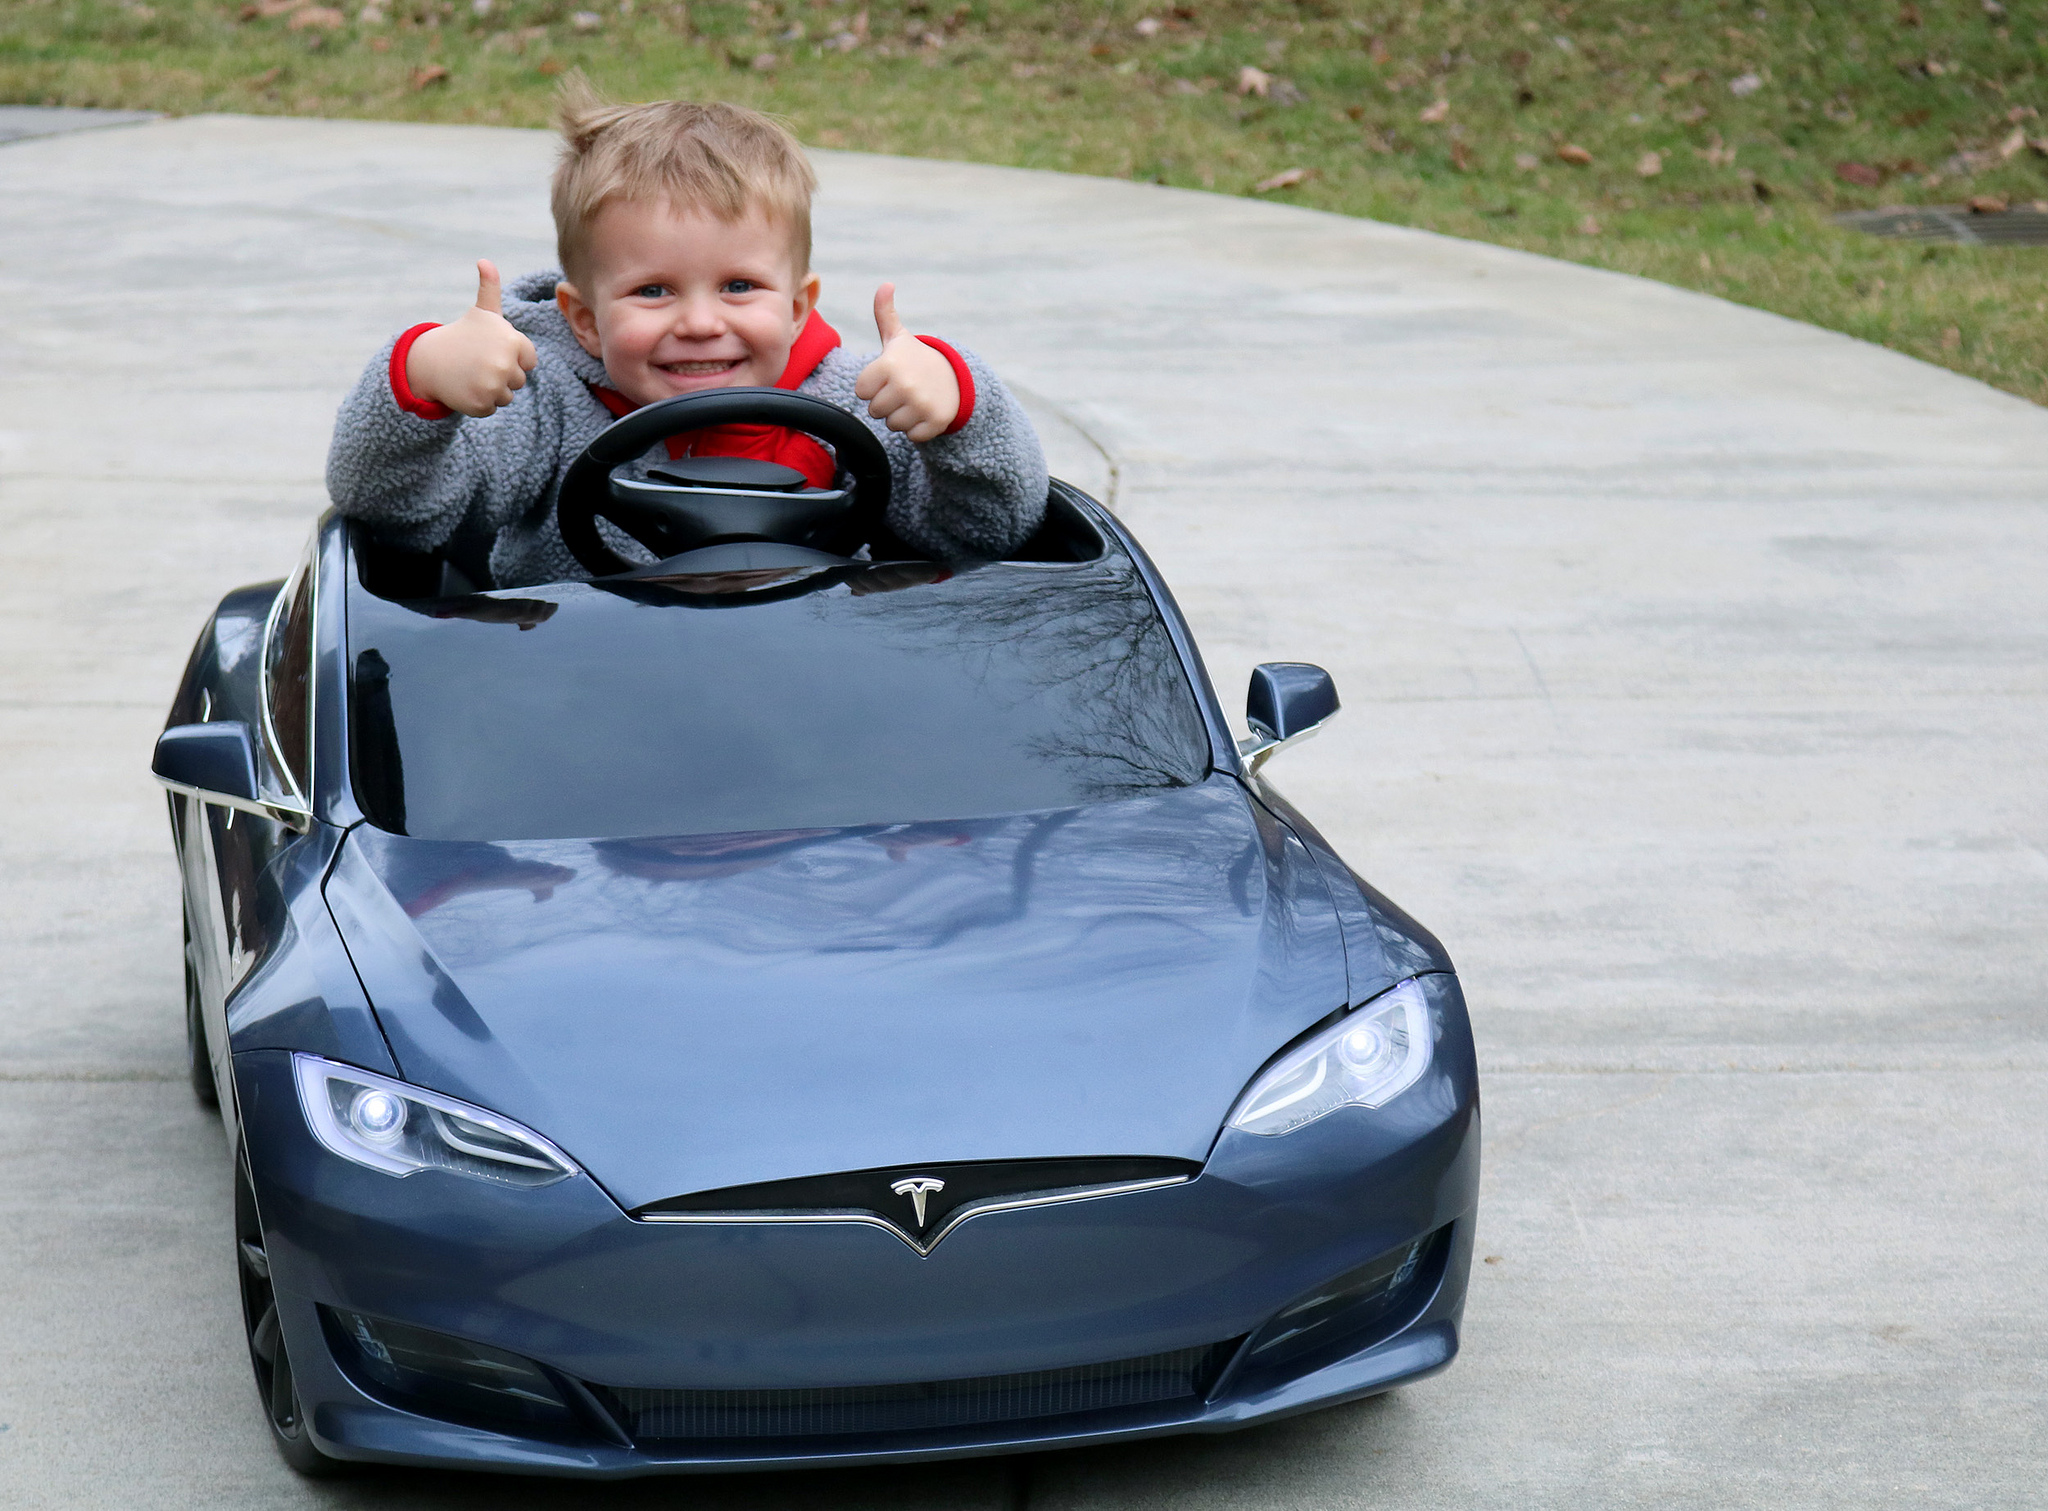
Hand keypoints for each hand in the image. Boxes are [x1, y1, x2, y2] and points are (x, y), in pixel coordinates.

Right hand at [405, 260, 539, 418]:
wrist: (430, 360)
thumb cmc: (463, 335)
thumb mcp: (481, 312)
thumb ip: (490, 289)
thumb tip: (484, 261)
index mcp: (513, 342)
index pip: (529, 361)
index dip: (511, 357)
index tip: (491, 349)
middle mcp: (505, 364)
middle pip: (519, 380)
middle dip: (501, 374)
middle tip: (478, 362)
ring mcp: (492, 386)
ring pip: (507, 396)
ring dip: (491, 389)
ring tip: (472, 374)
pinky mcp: (481, 404)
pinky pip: (492, 409)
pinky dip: (479, 402)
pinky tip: (465, 387)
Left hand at [853, 283, 958, 442]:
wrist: (955, 378)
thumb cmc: (915, 358)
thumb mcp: (898, 337)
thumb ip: (884, 313)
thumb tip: (885, 284)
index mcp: (889, 365)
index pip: (861, 391)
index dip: (872, 385)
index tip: (888, 376)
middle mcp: (904, 385)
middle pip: (875, 410)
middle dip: (886, 402)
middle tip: (903, 389)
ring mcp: (921, 405)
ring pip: (892, 425)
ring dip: (901, 416)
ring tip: (913, 400)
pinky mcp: (934, 422)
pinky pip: (912, 436)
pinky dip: (917, 428)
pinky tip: (925, 412)